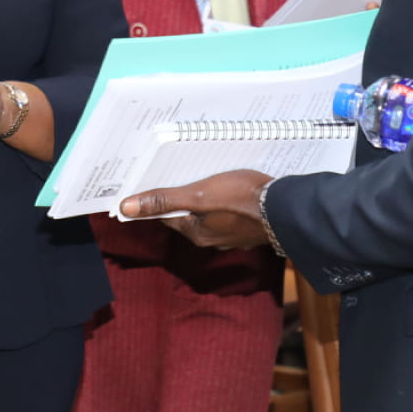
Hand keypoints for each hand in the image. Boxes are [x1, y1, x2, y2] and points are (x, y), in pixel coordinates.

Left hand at [120, 169, 274, 249]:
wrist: (286, 208)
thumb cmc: (241, 199)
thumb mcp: (197, 195)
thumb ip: (163, 200)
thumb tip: (126, 207)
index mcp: (196, 232)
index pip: (166, 215)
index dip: (158, 197)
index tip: (154, 179)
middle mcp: (211, 239)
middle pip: (187, 214)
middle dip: (182, 195)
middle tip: (179, 171)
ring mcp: (231, 235)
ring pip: (208, 213)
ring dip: (204, 197)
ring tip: (205, 175)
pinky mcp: (248, 228)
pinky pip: (227, 213)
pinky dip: (224, 201)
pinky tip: (230, 187)